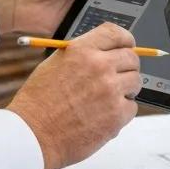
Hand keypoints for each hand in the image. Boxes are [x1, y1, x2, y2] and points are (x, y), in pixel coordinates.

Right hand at [6, 22, 140, 168]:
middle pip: (131, 58)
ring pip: (136, 82)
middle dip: (127, 67)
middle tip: (117, 77)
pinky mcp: (117, 115)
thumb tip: (106, 52)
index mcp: (82, 49)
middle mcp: (99, 66)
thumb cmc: (39, 100)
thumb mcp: (55, 63)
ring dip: (126, 89)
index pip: (116, 33)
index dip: (126, 40)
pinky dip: (122, 111)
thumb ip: (82, 54)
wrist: (34, 134)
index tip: (128, 46)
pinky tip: (102, 115)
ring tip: (107, 98)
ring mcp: (110, 91)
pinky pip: (132, 107)